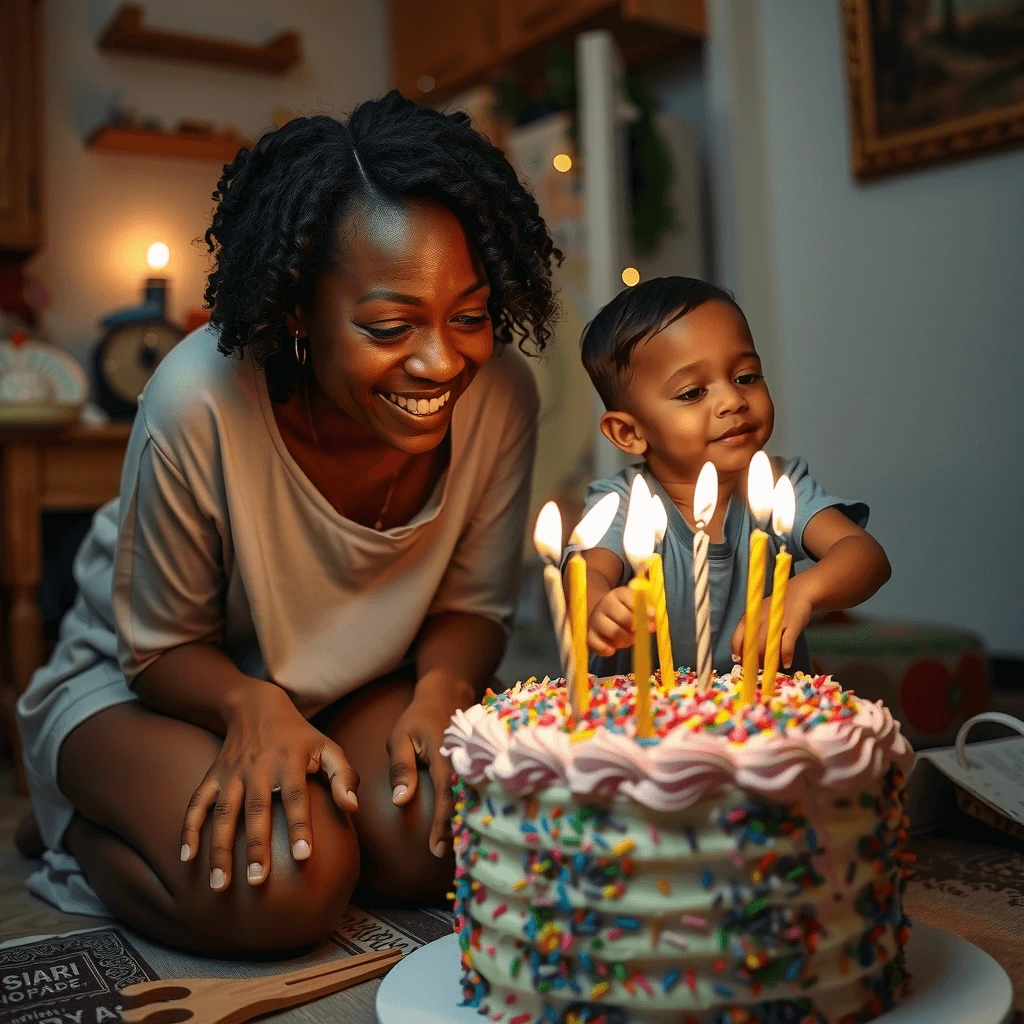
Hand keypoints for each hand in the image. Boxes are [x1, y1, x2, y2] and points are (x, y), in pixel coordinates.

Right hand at [180, 681, 358, 890]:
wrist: (257, 707)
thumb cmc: (300, 737)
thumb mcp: (328, 747)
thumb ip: (344, 776)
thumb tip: (352, 808)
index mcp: (290, 760)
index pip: (295, 796)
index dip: (299, 825)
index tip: (303, 856)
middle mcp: (258, 767)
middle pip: (256, 810)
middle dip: (256, 846)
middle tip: (258, 881)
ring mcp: (232, 772)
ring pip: (224, 813)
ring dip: (220, 848)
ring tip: (220, 885)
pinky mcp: (213, 776)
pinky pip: (197, 804)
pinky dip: (189, 829)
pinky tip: (187, 858)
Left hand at [387, 678, 473, 859]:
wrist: (446, 694)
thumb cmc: (418, 718)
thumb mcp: (401, 738)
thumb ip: (401, 769)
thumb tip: (402, 802)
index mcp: (446, 755)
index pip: (446, 794)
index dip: (443, 823)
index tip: (436, 849)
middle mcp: (465, 761)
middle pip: (466, 802)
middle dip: (459, 831)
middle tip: (450, 858)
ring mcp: (474, 762)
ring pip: (474, 798)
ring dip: (467, 822)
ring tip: (460, 850)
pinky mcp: (476, 765)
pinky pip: (475, 791)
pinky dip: (471, 810)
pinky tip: (467, 827)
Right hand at [587, 585, 655, 657]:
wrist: (603, 614)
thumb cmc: (626, 612)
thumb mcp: (637, 606)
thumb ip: (647, 610)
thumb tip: (652, 618)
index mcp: (619, 594)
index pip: (630, 599)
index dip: (644, 609)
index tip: (652, 616)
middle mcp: (605, 604)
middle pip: (623, 617)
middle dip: (636, 627)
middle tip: (642, 632)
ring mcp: (595, 619)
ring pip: (612, 631)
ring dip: (625, 639)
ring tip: (629, 639)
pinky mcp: (589, 634)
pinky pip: (595, 643)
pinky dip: (604, 648)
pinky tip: (612, 650)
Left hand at [730, 583, 813, 670]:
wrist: (799, 592)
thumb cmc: (775, 608)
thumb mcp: (759, 615)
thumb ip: (752, 630)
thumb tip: (743, 652)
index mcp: (749, 617)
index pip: (737, 638)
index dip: (737, 652)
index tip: (739, 661)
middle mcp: (760, 620)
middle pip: (752, 647)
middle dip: (754, 662)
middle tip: (758, 669)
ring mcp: (776, 623)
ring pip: (767, 648)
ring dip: (768, 662)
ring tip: (771, 668)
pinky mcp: (792, 625)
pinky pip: (787, 645)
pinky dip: (786, 656)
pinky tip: (786, 664)